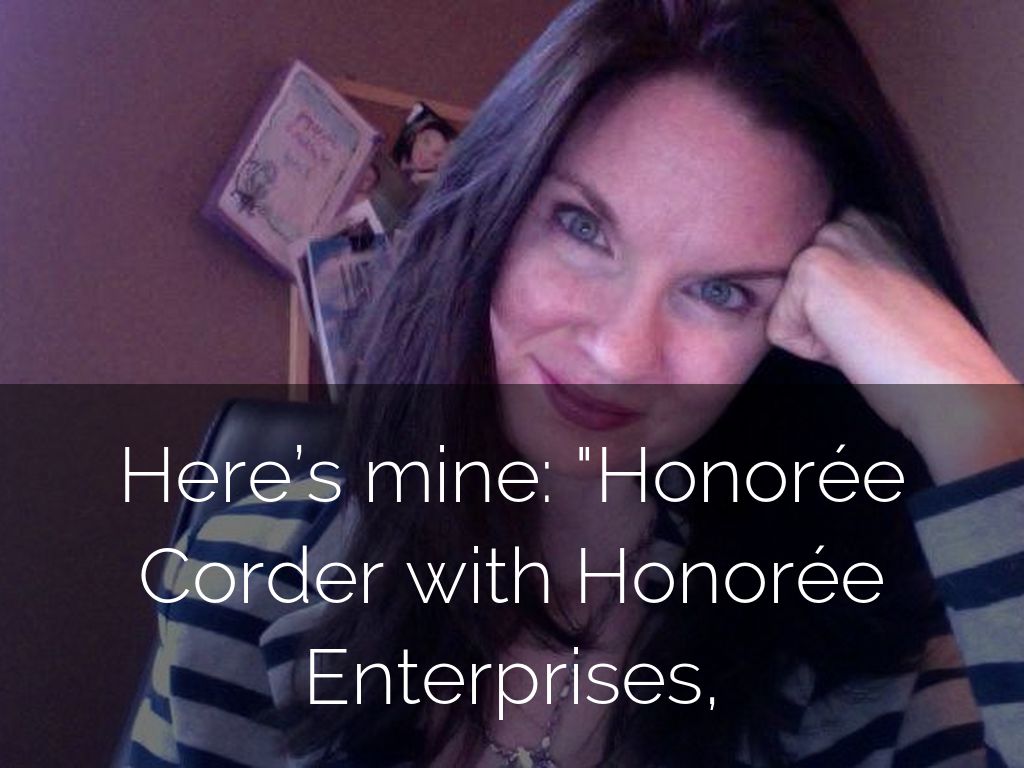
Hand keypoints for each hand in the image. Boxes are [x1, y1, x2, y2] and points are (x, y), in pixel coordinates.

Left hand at [767, 207, 1023, 481]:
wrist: (946, 378)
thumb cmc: (917, 349)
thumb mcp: (879, 293)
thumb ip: (843, 278)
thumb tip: (799, 293)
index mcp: (869, 225)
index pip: (806, 272)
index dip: (829, 310)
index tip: (872, 321)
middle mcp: (849, 222)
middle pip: (789, 290)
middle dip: (815, 318)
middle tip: (866, 331)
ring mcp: (829, 242)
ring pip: (782, 308)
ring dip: (813, 334)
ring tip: (861, 335)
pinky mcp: (811, 272)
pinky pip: (778, 331)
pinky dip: (808, 350)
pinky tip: (853, 343)